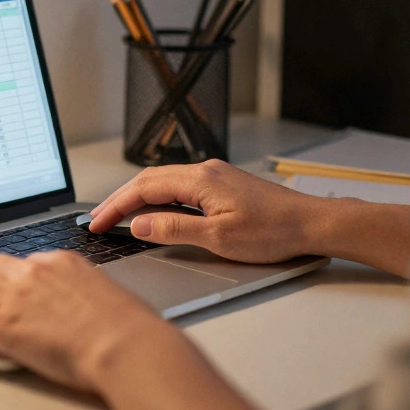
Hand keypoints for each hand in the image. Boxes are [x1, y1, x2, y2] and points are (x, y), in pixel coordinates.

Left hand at [0, 251, 169, 391]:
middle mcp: (35, 271)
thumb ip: (89, 295)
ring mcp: (16, 295)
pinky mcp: (3, 323)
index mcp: (63, 262)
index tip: (4, 286)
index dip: (10, 276)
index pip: (24, 262)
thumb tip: (88, 308)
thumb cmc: (130, 329)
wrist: (126, 345)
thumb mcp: (110, 296)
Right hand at [88, 159, 324, 263]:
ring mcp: (214, 176)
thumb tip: (140, 225)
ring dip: (137, 198)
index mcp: (201, 179)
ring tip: (116, 217)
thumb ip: (175, 229)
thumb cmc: (274, 231)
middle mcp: (205, 171)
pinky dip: (157, 199)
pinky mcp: (222, 185)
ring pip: (163, 182)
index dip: (116, 206)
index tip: (97, 222)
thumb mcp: (219, 238)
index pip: (144, 188)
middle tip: (97, 219)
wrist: (312, 224)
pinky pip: (179, 187)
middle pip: (149, 180)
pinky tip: (152, 212)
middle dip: (120, 199)